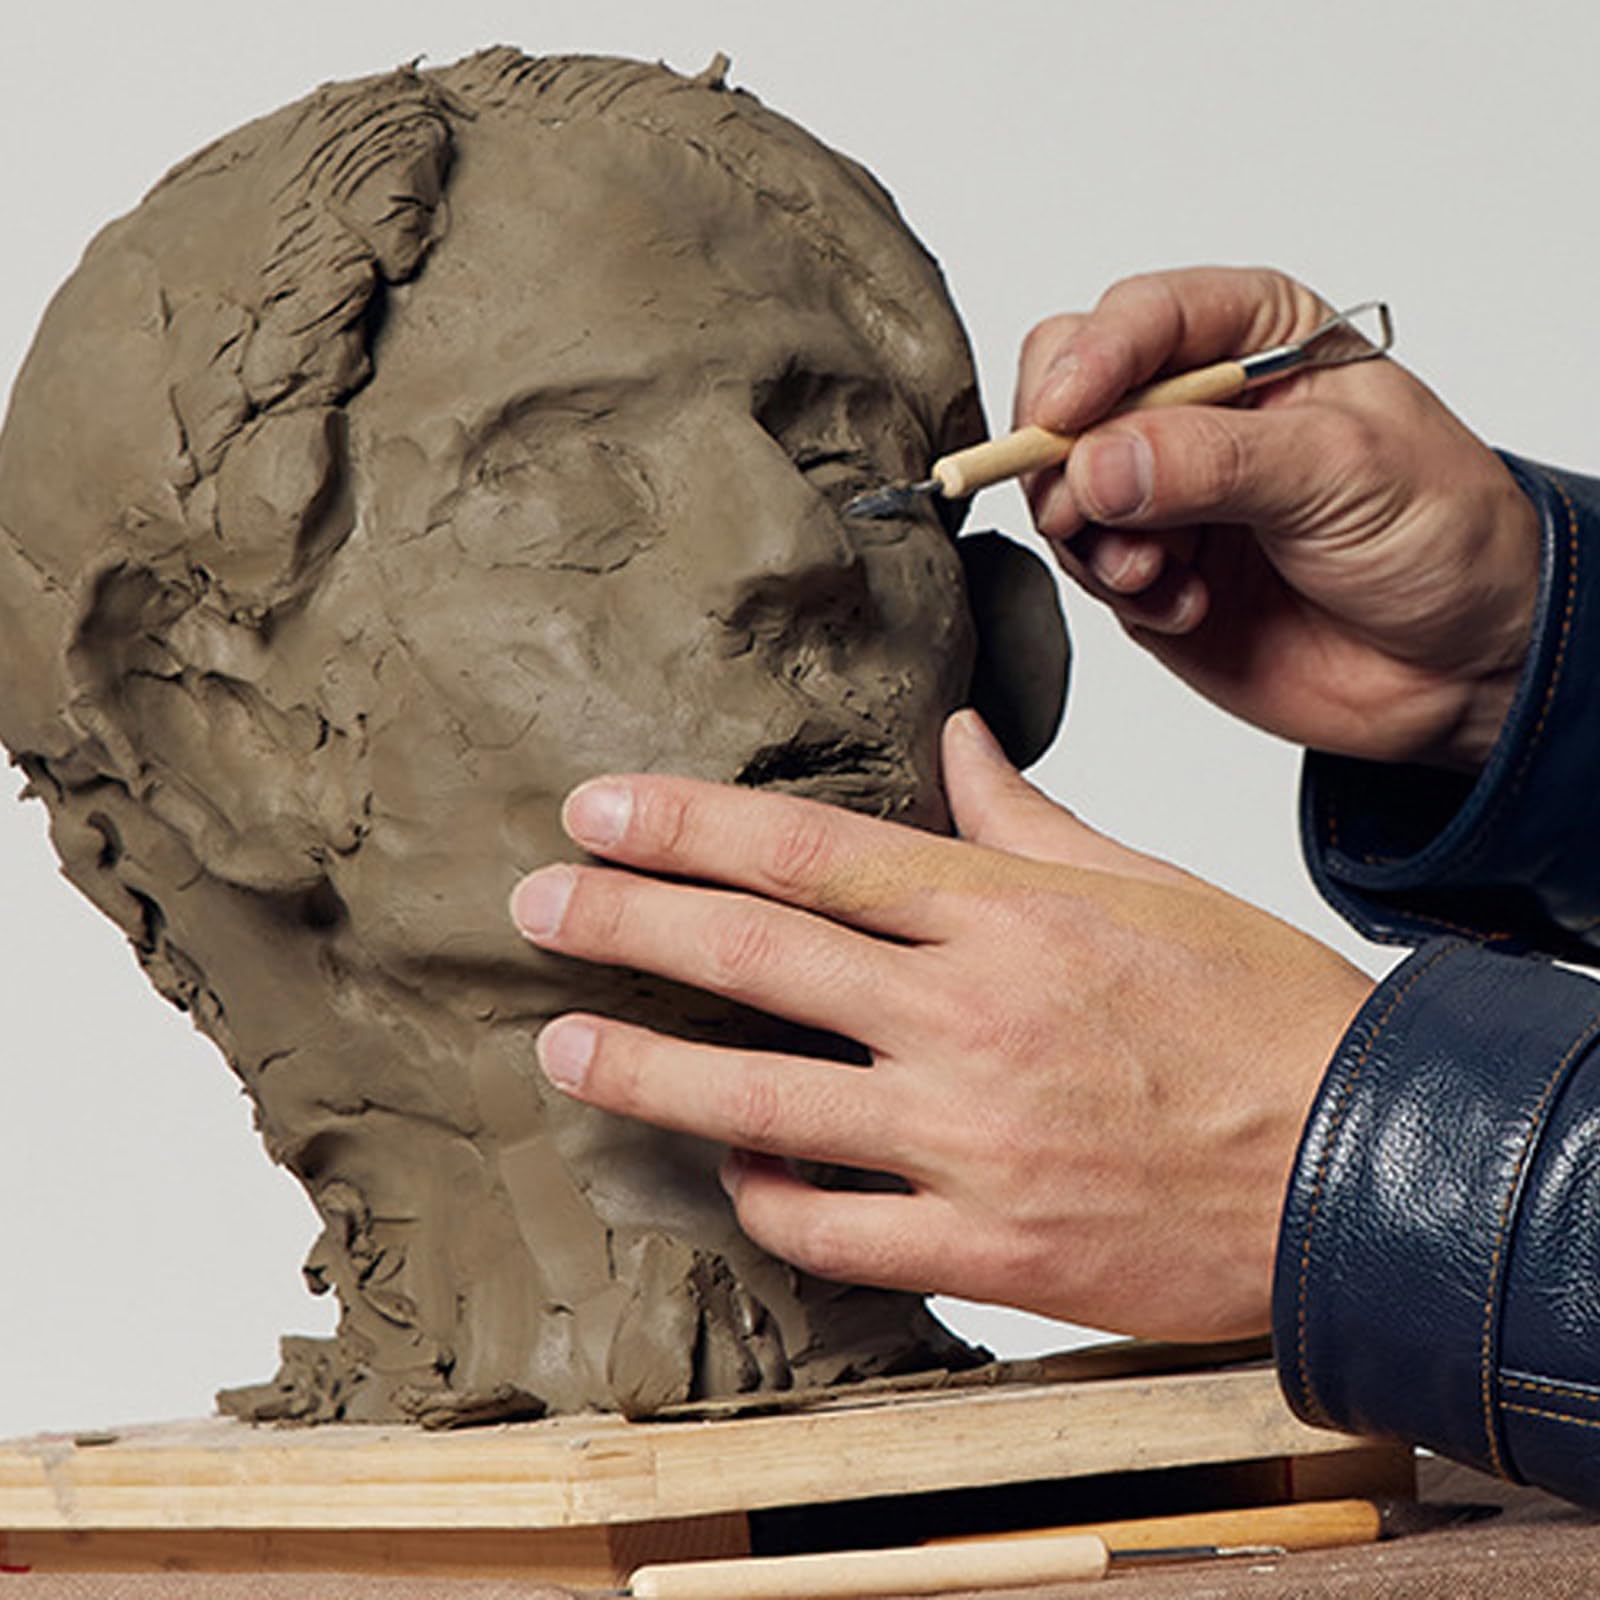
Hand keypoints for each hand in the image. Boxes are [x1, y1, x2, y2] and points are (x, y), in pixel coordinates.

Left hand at [509, 711, 1372, 1341]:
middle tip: (535, 902)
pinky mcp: (987, 1247)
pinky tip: (732, 1176)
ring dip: (646, 1073)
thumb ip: (1028, 820)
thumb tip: (959, 742)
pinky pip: (835, 1231)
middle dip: (626, 923)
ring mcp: (970, 1139)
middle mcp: (970, 1018)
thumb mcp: (1148, 886)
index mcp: (1008, 915)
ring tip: (561, 1047)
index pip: (810, 853)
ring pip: (764, 1104)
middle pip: (757, 958)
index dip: (685, 826)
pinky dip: (767, 1203)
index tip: (598, 810)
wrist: (1360, 1170)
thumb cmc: (1262, 1018)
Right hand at [1014, 266, 1540, 770]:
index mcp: (1253, 337)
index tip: (1061, 420)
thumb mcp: (1342, 473)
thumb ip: (1214, 461)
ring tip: (1158, 573)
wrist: (1458, 661)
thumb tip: (1096, 463)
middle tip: (1085, 509)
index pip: (1137, 318)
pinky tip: (1184, 604)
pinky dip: (1116, 587)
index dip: (1088, 363)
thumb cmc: (1438, 535)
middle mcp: (1193, 404)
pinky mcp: (1147, 564)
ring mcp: (1162, 486)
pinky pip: (1081, 562)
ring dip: (1091, 535)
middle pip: (1064, 389)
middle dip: (1061, 453)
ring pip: (1058, 483)